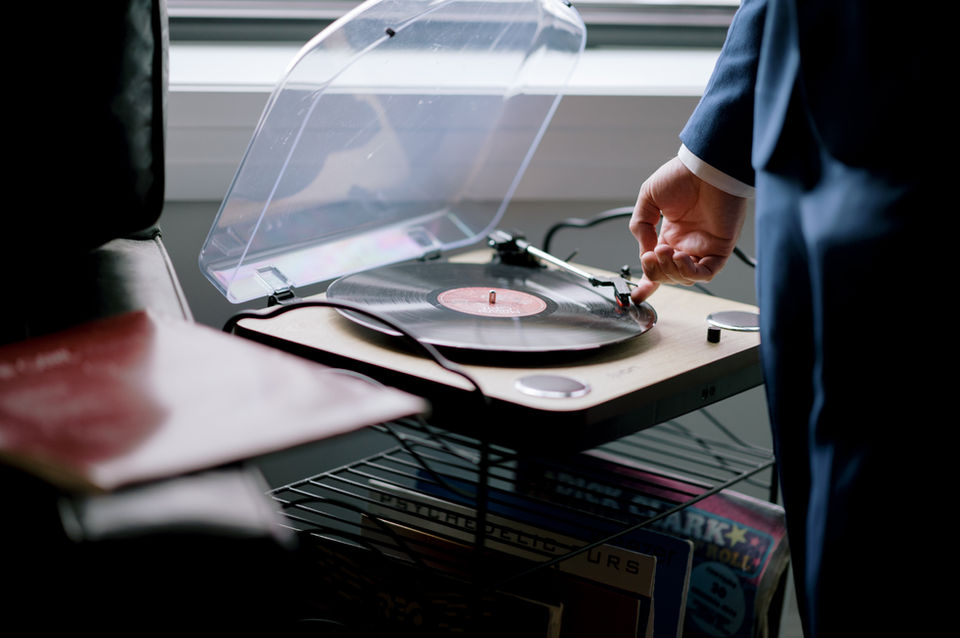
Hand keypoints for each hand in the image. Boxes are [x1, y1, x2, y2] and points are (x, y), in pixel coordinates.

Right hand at [629, 156, 747, 301]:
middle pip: (669, 275)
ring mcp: (704, 247)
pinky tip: (679, 257)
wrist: (706, 166)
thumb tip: (645, 251)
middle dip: (655, 271)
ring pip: (686, 278)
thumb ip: (640, 225)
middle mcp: (687, 244)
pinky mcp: (721, 248)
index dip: (647, 282)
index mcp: (671, 234)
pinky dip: (691, 272)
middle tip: (650, 255)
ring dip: (671, 271)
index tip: (635, 295)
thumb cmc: (681, 175)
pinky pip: (707, 273)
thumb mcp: (648, 198)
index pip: (659, 266)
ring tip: (665, 251)